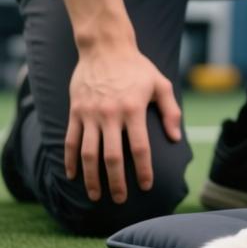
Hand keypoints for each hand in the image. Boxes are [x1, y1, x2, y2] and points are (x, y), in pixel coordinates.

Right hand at [64, 43, 181, 202]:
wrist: (105, 48)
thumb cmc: (138, 67)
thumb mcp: (161, 84)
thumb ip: (171, 111)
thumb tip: (176, 138)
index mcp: (134, 109)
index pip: (139, 147)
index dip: (143, 170)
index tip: (146, 186)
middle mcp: (110, 114)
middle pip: (112, 157)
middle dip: (116, 182)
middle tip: (120, 199)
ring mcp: (90, 114)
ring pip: (88, 153)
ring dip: (91, 177)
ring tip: (96, 195)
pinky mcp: (75, 112)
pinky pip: (71, 140)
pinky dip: (70, 160)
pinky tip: (72, 175)